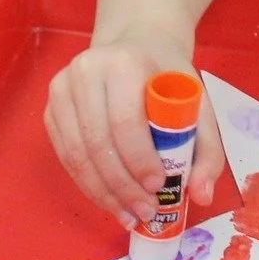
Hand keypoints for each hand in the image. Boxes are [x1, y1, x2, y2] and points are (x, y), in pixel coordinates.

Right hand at [46, 27, 225, 226]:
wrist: (135, 44)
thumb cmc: (166, 77)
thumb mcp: (197, 103)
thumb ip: (206, 150)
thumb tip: (201, 195)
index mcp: (123, 63)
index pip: (125, 121)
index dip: (139, 161)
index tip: (159, 188)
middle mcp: (86, 71)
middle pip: (97, 142)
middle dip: (122, 186)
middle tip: (145, 212)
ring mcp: (62, 88)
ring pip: (77, 154)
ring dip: (103, 192)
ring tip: (129, 215)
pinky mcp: (51, 108)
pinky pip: (66, 156)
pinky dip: (87, 184)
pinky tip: (110, 200)